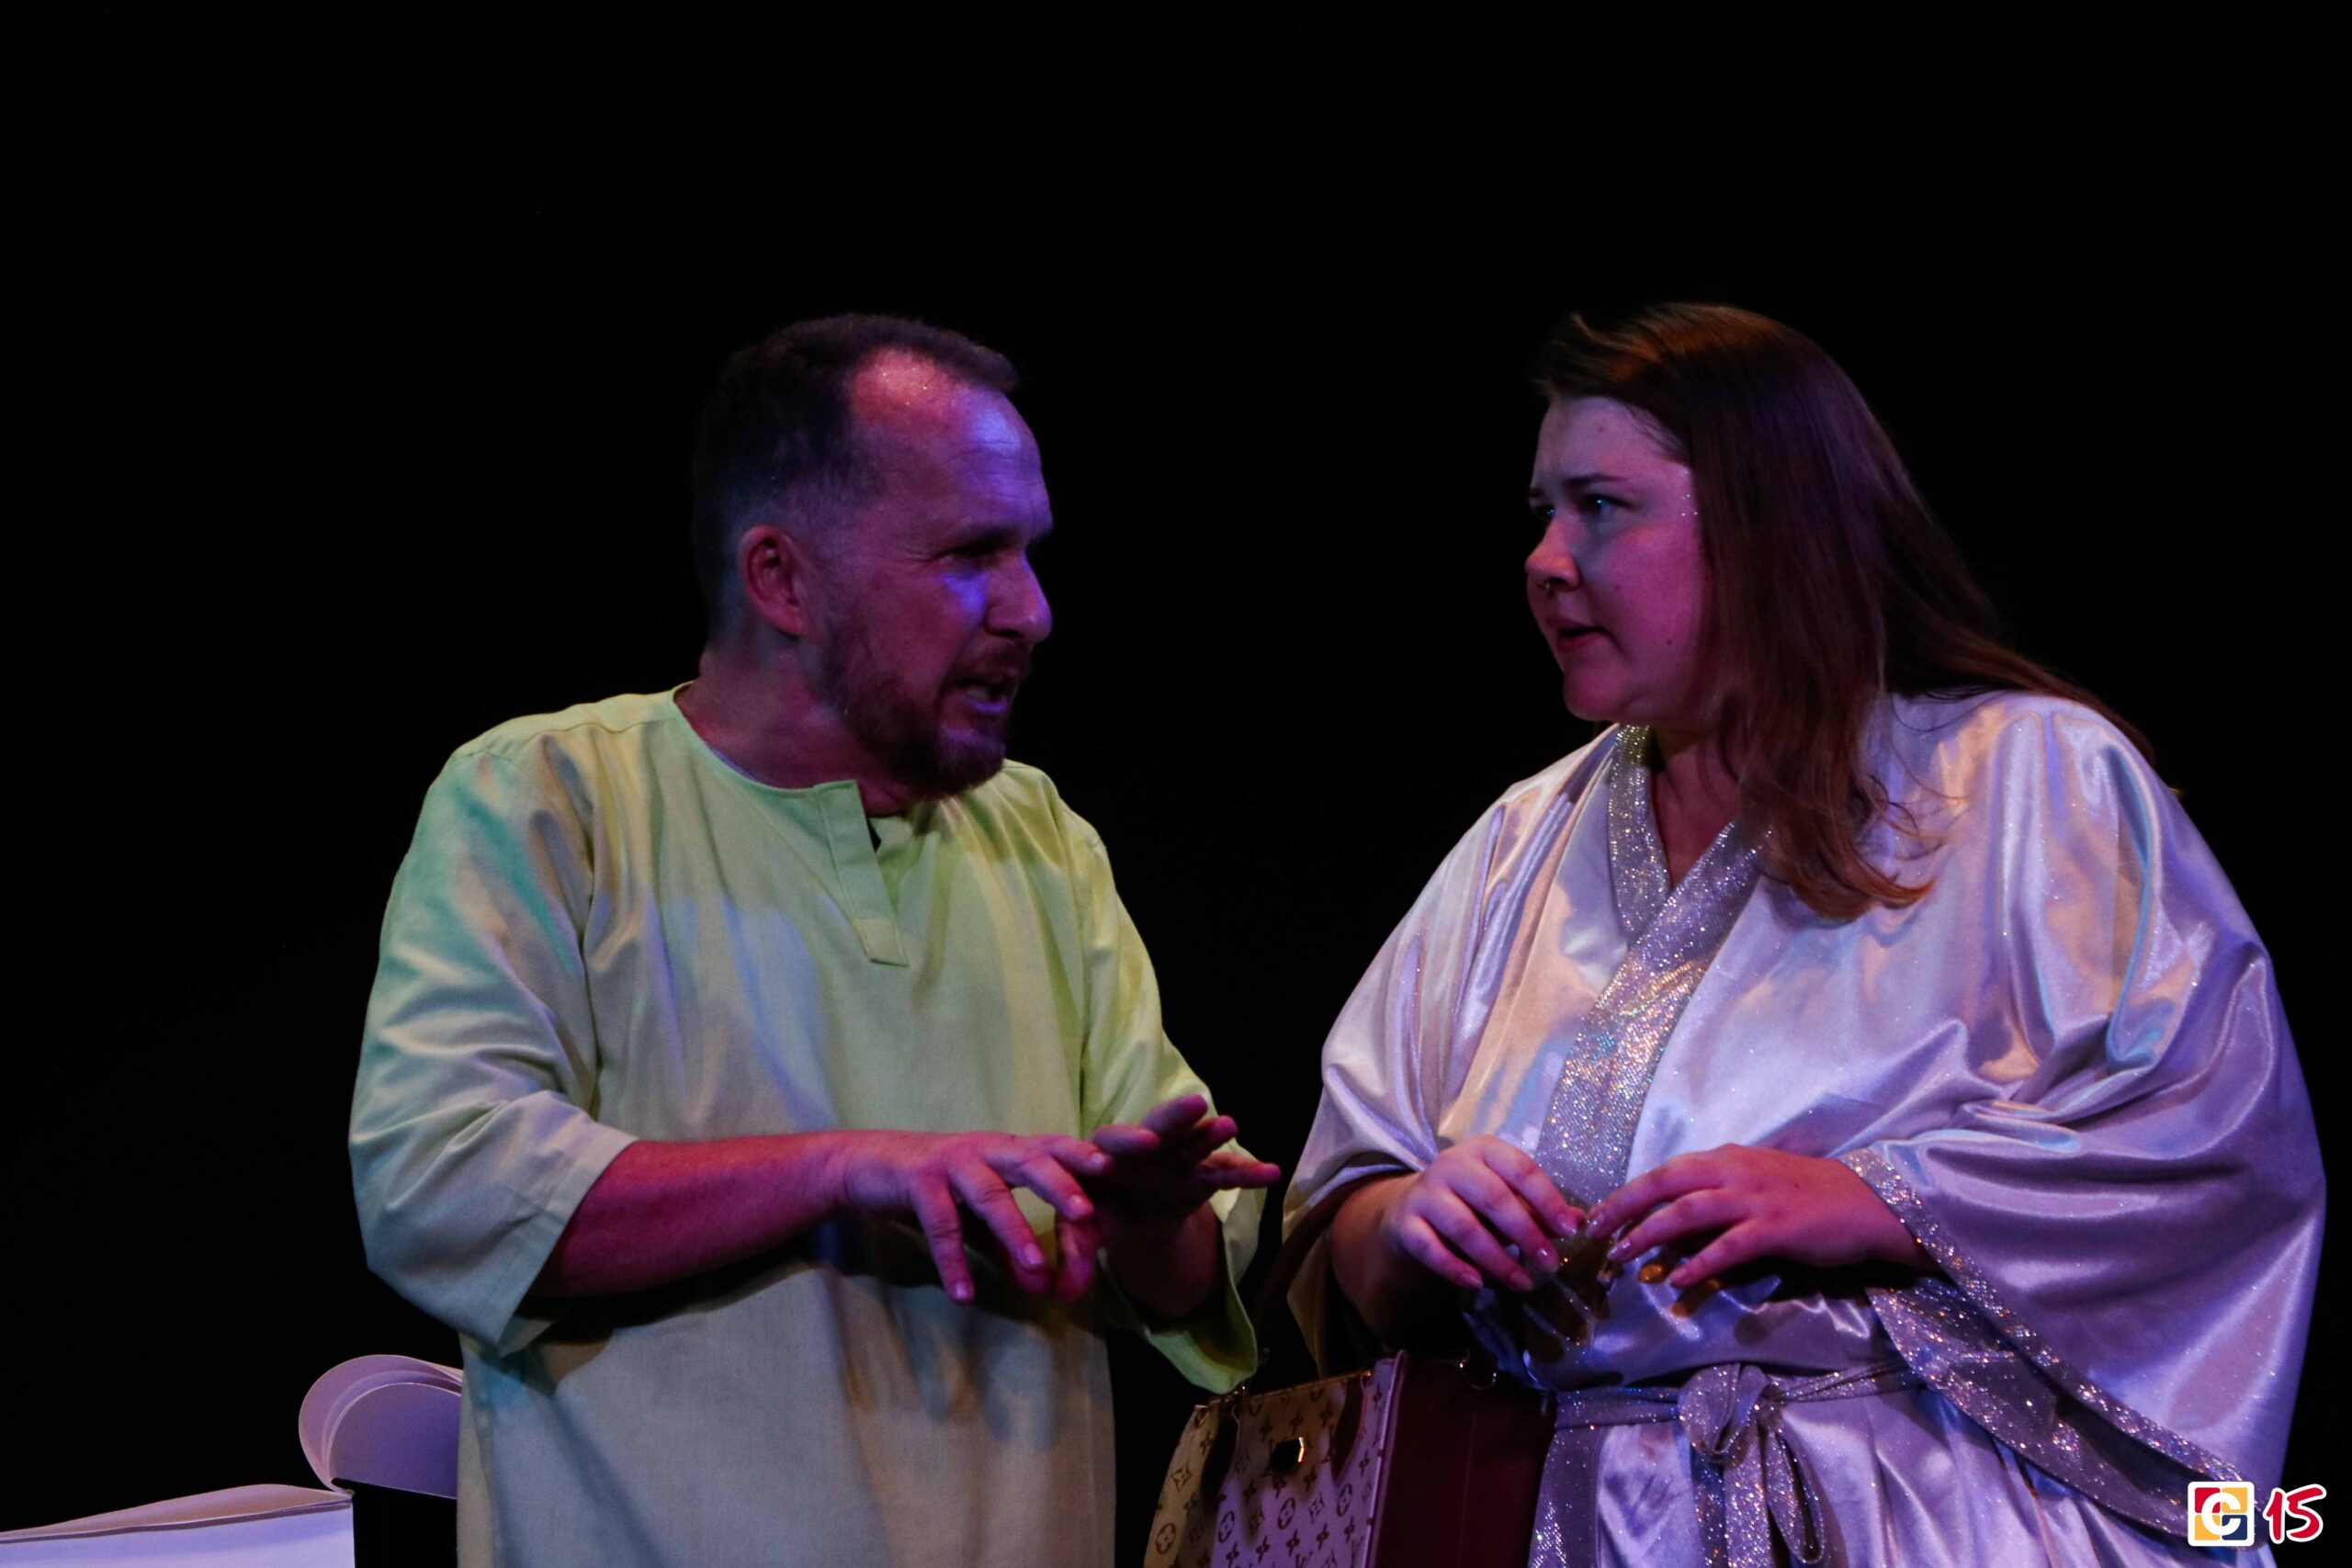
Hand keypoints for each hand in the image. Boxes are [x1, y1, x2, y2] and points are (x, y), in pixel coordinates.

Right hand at [826, 1129, 1109, 1303]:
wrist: (865, 1166)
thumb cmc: (936, 1186)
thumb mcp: (977, 1216)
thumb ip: (1009, 1246)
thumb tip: (1043, 1287)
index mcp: (1007, 1151)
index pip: (1053, 1148)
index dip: (1083, 1155)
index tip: (1118, 1166)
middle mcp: (984, 1149)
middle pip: (1029, 1161)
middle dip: (1059, 1184)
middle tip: (1086, 1213)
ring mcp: (950, 1162)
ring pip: (988, 1194)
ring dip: (1013, 1231)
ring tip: (1034, 1268)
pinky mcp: (916, 1181)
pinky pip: (939, 1223)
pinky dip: (952, 1261)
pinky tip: (964, 1294)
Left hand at [1083, 1094, 1281, 1243]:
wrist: (1127, 1210)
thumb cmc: (1097, 1211)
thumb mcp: (1081, 1229)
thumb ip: (1075, 1249)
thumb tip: (1066, 1289)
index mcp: (1106, 1152)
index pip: (1109, 1143)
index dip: (1121, 1145)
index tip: (1137, 1146)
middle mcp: (1142, 1146)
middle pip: (1156, 1126)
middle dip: (1173, 1117)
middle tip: (1193, 1105)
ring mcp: (1174, 1156)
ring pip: (1194, 1139)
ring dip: (1211, 1132)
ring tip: (1230, 1124)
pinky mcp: (1199, 1174)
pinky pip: (1223, 1171)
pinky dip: (1245, 1171)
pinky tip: (1271, 1172)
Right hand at [1376, 1135, 1584, 1293]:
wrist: (1411, 1209)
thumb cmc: (1471, 1201)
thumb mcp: (1506, 1197)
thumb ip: (1539, 1208)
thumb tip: (1579, 1221)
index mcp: (1485, 1151)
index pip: (1521, 1170)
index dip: (1548, 1200)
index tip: (1570, 1230)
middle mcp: (1452, 1165)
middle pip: (1494, 1198)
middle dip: (1526, 1234)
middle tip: (1550, 1264)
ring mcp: (1425, 1193)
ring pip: (1464, 1227)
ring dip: (1496, 1259)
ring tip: (1522, 1283)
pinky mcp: (1406, 1222)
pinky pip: (1431, 1248)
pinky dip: (1455, 1268)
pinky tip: (1477, 1284)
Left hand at [1586, 1146, 1930, 1288]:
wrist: (1865, 1202)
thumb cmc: (1807, 1195)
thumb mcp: (1753, 1182)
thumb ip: (1713, 1194)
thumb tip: (1668, 1220)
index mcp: (1724, 1159)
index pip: (1663, 1172)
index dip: (1626, 1192)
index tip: (1596, 1215)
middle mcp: (1733, 1172)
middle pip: (1663, 1184)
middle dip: (1622, 1208)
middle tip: (1592, 1233)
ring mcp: (1754, 1199)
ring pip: (1686, 1212)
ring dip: (1649, 1235)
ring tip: (1622, 1257)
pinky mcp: (1775, 1228)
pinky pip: (1728, 1247)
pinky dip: (1699, 1263)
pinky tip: (1679, 1281)